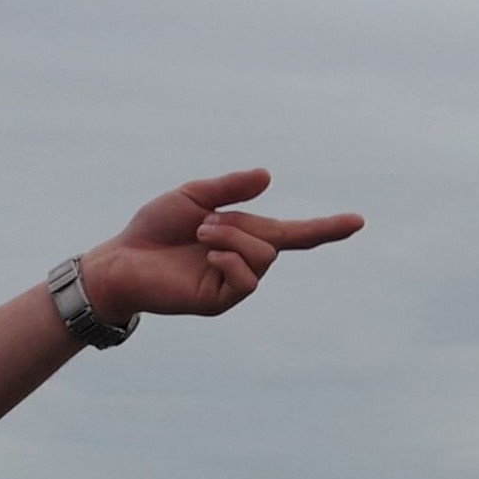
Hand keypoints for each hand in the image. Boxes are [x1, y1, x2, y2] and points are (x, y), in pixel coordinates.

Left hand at [75, 169, 362, 324]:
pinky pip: (248, 281)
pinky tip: (207, 256)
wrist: (121, 260)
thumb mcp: (193, 196)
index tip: (358, 221)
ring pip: (263, 258)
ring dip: (231, 239)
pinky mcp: (220, 302)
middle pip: (275, 241)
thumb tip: (268, 176)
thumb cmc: (153, 228)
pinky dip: (230, 259)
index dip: (326, 229)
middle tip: (203, 224)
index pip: (295, 235)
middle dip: (241, 225)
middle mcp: (245, 261)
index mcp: (244, 235)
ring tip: (199, 237)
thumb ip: (230, 188)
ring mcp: (234, 284)